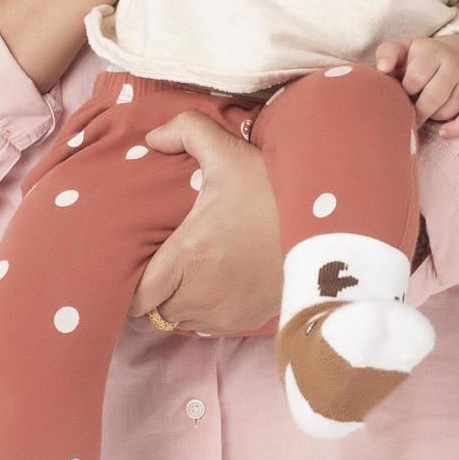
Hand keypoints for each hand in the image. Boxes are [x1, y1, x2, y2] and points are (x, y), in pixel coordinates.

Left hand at [126, 110, 279, 335]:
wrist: (328, 225)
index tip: (136, 267)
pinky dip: (203, 313)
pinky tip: (210, 286)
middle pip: (154, 315)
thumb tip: (153, 136)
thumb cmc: (274, 191)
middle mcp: (201, 293)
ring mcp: (225, 311)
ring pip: (180, 322)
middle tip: (156, 268)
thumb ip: (186, 131)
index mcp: (188, 255)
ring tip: (182, 277)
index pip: (137, 298)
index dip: (130, 288)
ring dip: (175, 305)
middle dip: (150, 297)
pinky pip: (209, 328)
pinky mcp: (248, 321)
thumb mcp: (230, 152)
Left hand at [374, 33, 458, 137]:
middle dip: (417, 110)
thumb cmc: (418, 60)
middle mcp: (453, 63)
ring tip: (424, 110)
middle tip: (408, 112)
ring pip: (447, 110)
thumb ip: (387, 54)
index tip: (399, 95)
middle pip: (433, 97)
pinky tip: (441, 131)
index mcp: (431, 51)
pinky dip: (455, 129)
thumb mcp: (402, 49)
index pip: (415, 79)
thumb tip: (382, 69)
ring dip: (432, 117)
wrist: (453, 57)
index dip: (404, 93)